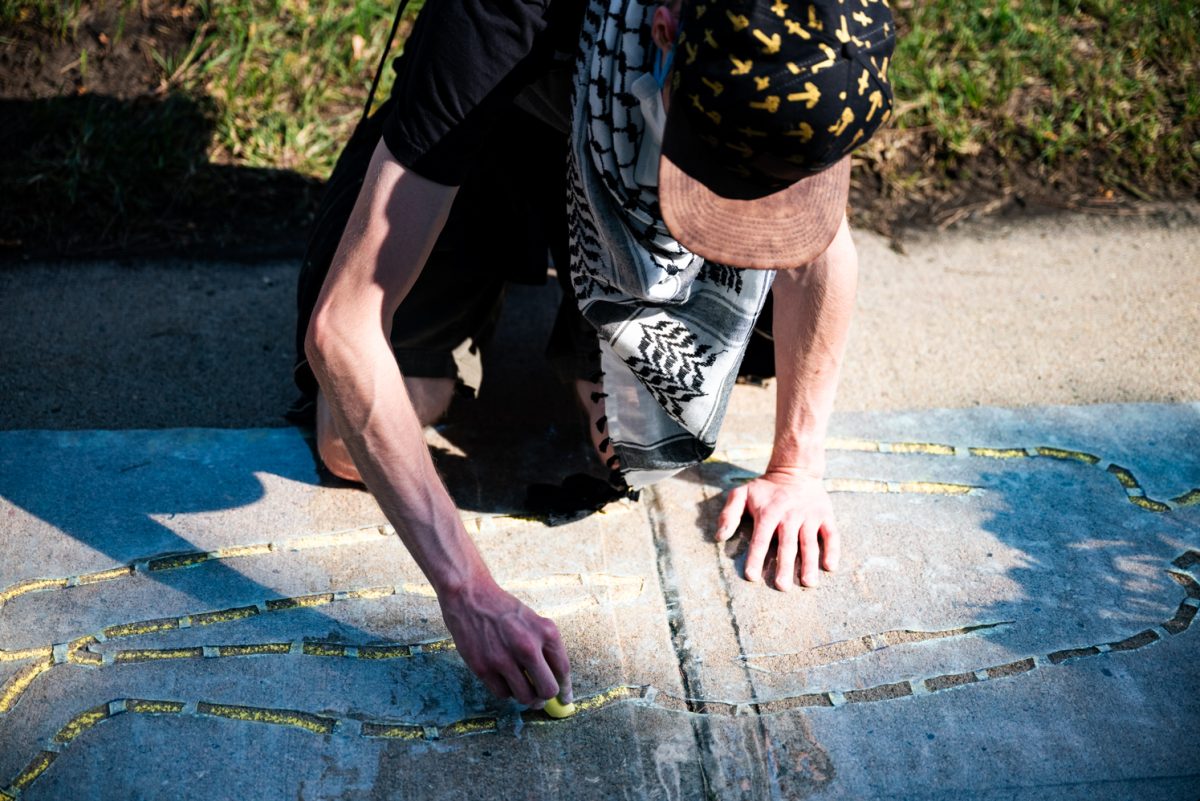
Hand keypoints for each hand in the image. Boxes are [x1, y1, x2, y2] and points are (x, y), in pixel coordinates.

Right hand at [438, 579, 571, 707]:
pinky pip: (503, 694)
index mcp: (545, 632)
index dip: (565, 688)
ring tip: (523, 690)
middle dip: (546, 697)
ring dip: (526, 698)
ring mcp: (504, 659)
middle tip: (541, 697)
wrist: (470, 596)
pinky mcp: (483, 668)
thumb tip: (555, 680)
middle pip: (547, 690)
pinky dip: (506, 691)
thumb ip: (545, 647)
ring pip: (525, 697)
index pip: (563, 670)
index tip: (564, 698)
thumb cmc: (504, 610)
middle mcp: (527, 646)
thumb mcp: (533, 621)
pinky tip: (505, 680)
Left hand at [715, 470, 840, 590]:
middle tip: (782, 587)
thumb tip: (719, 537)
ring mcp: (809, 516)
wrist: (795, 470)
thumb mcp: (741, 493)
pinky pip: (831, 534)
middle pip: (787, 544)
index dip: (756, 558)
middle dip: (784, 566)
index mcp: (768, 512)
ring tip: (808, 583)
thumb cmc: (765, 488)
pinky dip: (832, 550)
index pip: (760, 539)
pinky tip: (830, 567)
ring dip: (809, 563)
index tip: (752, 577)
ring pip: (809, 542)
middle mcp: (790, 515)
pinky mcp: (825, 516)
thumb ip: (729, 514)